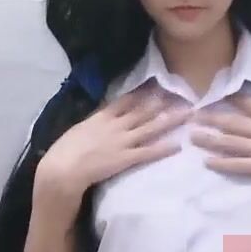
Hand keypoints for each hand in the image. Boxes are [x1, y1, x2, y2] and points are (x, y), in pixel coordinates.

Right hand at [37, 88, 192, 195]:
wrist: (63, 167)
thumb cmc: (66, 149)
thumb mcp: (80, 128)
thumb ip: (94, 121)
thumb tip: (102, 116)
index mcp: (103, 116)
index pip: (126, 100)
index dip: (143, 92)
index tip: (157, 84)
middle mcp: (116, 125)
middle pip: (144, 110)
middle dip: (163, 102)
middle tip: (181, 94)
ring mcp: (123, 141)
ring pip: (151, 128)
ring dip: (170, 120)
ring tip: (187, 114)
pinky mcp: (126, 158)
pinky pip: (149, 152)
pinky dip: (164, 148)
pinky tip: (178, 145)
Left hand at [189, 90, 250, 189]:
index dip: (234, 100)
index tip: (220, 96)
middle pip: (234, 122)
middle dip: (213, 118)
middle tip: (194, 115)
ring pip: (230, 142)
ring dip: (210, 139)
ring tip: (193, 136)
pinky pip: (237, 164)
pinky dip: (221, 163)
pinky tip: (207, 161)